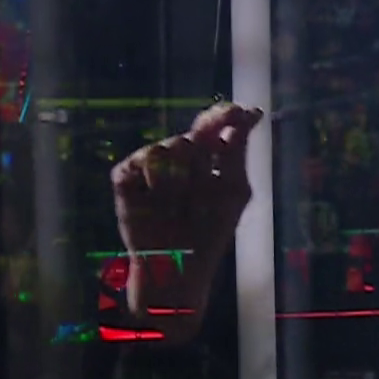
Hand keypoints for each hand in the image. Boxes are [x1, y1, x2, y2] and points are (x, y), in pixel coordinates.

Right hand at [110, 103, 265, 330]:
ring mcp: (149, 165)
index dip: (225, 115)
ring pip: (170, 146)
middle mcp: (175, 155)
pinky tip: (157, 201)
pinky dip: (156, 180)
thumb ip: (236, 152)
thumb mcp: (233, 191)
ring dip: (181, 178)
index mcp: (203, 156)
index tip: (242, 112)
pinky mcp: (126, 176)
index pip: (214, 123)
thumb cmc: (208, 232)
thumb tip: (252, 112)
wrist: (176, 266)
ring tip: (178, 206)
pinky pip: (145, 160)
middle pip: (194, 137)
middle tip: (201, 195)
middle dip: (202, 164)